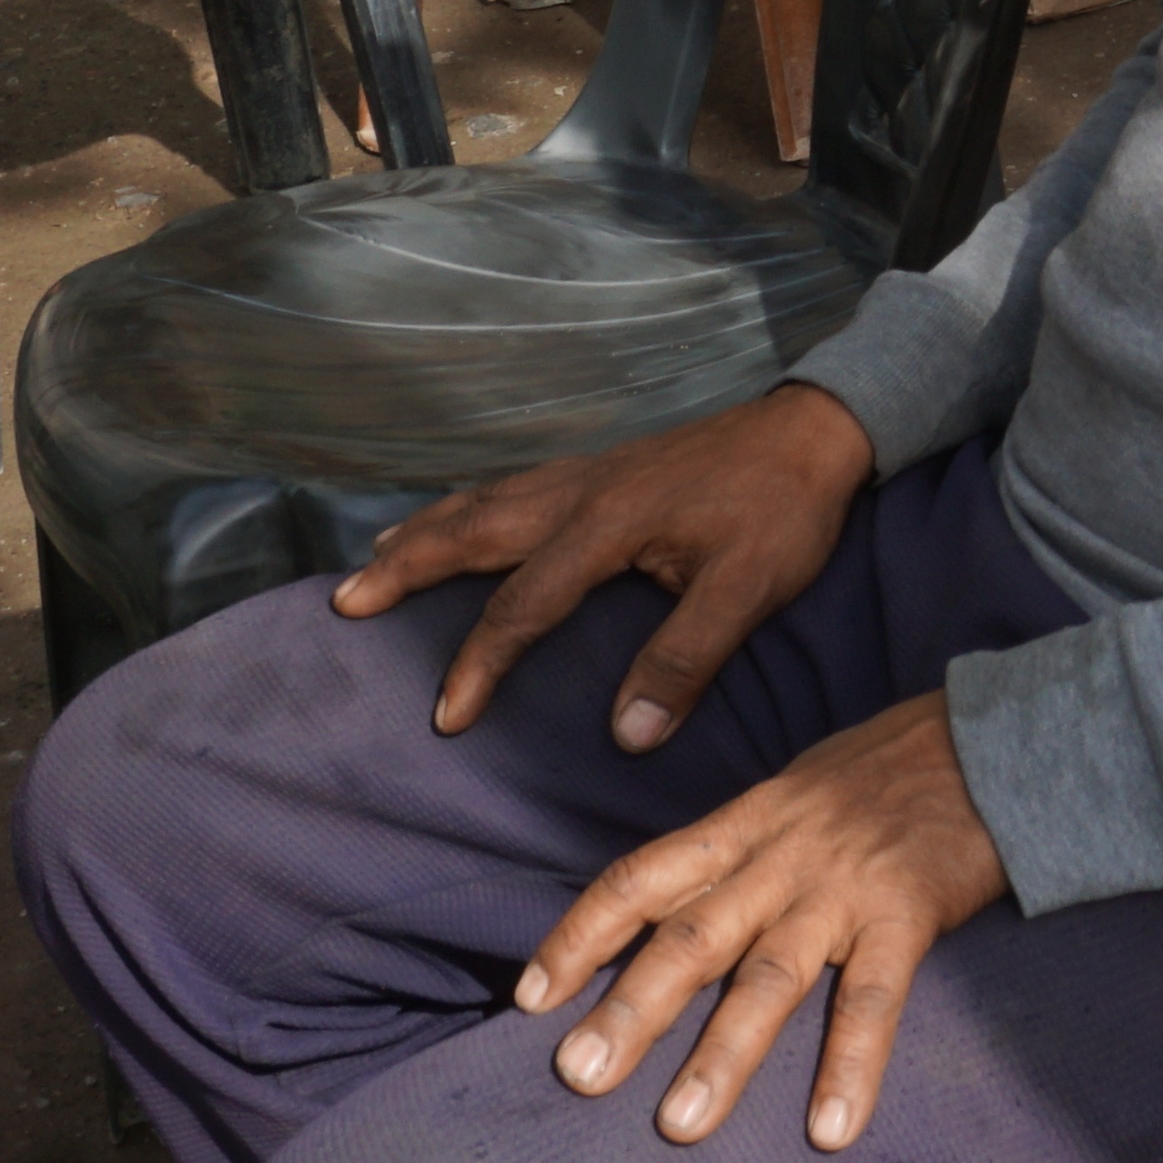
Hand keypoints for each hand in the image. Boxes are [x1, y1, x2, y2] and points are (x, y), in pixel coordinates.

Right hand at [332, 380, 877, 750]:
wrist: (817, 427)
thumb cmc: (784, 509)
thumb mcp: (749, 588)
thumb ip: (687, 658)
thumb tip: (629, 735)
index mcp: (607, 524)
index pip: (524, 606)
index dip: (480, 664)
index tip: (446, 717)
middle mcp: (580, 492)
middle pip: (473, 532)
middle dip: (406, 569)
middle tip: (346, 604)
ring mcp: (587, 474)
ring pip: (484, 501)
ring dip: (426, 531)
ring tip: (373, 560)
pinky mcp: (603, 468)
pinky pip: (511, 486)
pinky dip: (466, 505)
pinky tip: (457, 516)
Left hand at [527, 691, 1009, 1146]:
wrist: (995, 737)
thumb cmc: (892, 768)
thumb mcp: (798, 788)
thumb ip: (743, 845)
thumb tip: (682, 901)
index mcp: (748, 822)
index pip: (643, 876)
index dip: (583, 934)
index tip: (531, 995)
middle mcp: (781, 855)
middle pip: (690, 936)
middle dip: (629, 1008)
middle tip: (577, 1075)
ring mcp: (843, 888)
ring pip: (768, 977)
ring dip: (722, 1054)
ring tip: (680, 1125)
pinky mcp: (908, 913)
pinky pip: (873, 999)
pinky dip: (850, 1066)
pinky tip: (830, 1130)